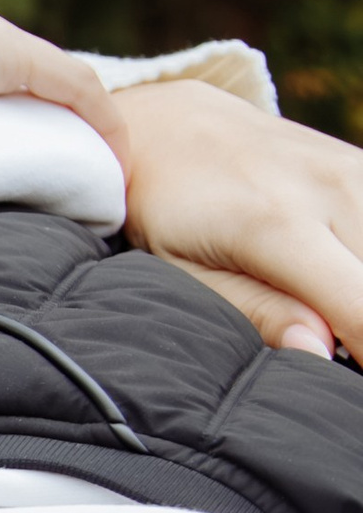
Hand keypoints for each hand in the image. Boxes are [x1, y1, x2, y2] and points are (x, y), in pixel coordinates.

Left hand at [117, 76, 362, 358]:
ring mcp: (354, 169)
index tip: (352, 384)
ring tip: (332, 308)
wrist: (169, 127)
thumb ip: (256, 312)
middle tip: (336, 349)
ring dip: (360, 292)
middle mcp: (330, 189)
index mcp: (277, 226)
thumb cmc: (169, 212)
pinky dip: (362, 259)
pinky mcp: (362, 164)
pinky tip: (341, 272)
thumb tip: (319, 351)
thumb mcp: (185, 272)